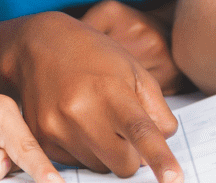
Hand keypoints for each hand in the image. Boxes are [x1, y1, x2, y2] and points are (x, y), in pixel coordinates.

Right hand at [7, 10, 183, 182]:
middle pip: (123, 164)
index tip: (174, 179)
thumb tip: (166, 139)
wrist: (41, 45)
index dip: (159, 157)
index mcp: (111, 91)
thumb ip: (155, 106)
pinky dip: (85, 151)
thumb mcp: (133, 68)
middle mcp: (81, 114)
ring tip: (98, 117)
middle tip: (126, 129)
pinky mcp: (42, 142)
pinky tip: (80, 122)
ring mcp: (58, 131)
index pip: (141, 131)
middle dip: (132, 155)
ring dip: (107, 152)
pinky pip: (75, 165)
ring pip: (99, 168)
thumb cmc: (93, 53)